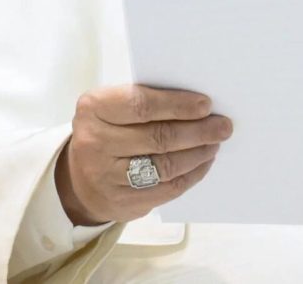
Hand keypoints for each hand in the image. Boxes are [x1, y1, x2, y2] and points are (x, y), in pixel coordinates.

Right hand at [55, 84, 232, 225]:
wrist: (79, 175)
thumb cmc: (108, 129)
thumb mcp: (114, 105)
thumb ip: (148, 99)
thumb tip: (199, 104)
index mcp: (95, 109)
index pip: (141, 105)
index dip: (177, 105)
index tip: (206, 105)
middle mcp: (95, 143)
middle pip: (158, 137)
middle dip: (198, 131)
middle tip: (223, 126)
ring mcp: (106, 177)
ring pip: (165, 166)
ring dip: (198, 154)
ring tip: (215, 143)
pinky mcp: (121, 203)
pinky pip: (166, 190)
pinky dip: (191, 175)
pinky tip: (203, 162)